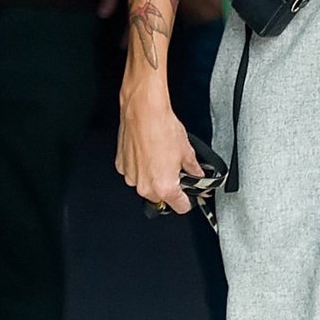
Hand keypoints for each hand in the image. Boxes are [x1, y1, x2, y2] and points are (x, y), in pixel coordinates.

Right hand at [116, 81, 202, 213]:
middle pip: (162, 198)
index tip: (191, 195)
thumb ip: (194, 170)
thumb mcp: (187, 152)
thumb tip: (198, 175)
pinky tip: (149, 153)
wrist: (143, 111)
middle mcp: (145, 186)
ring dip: (155, 176)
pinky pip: (135, 173)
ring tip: (162, 157)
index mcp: (164, 187)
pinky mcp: (122, 166)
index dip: (189, 200)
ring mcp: (131, 177)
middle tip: (177, 171)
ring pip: (147, 185)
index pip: (180, 207)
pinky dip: (142, 167)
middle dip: (170, 187)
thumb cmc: (162, 128)